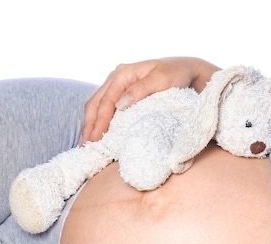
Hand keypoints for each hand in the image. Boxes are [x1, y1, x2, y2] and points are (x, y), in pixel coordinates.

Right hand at [80, 57, 219, 143]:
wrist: (186, 70)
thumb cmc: (176, 74)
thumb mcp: (162, 79)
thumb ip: (141, 89)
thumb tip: (120, 104)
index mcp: (123, 73)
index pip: (106, 100)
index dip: (99, 121)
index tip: (95, 139)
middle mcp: (116, 77)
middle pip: (95, 102)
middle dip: (89, 125)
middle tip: (85, 146)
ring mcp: (117, 85)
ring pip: (96, 105)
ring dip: (90, 124)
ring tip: (86, 144)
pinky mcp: (121, 92)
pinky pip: (104, 107)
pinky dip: (98, 121)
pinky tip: (97, 134)